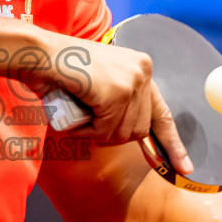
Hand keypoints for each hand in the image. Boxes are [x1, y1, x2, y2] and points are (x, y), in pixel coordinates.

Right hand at [42, 36, 191, 173]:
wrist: (38, 53)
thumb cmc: (61, 71)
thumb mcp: (101, 85)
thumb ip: (120, 103)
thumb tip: (137, 135)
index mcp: (142, 67)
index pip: (163, 113)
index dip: (172, 144)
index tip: (184, 167)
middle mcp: (142, 71)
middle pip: (140, 129)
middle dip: (112, 134)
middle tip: (87, 120)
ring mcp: (131, 81)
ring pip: (122, 133)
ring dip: (96, 131)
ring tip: (79, 110)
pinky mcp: (116, 92)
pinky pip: (106, 130)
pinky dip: (87, 130)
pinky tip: (76, 110)